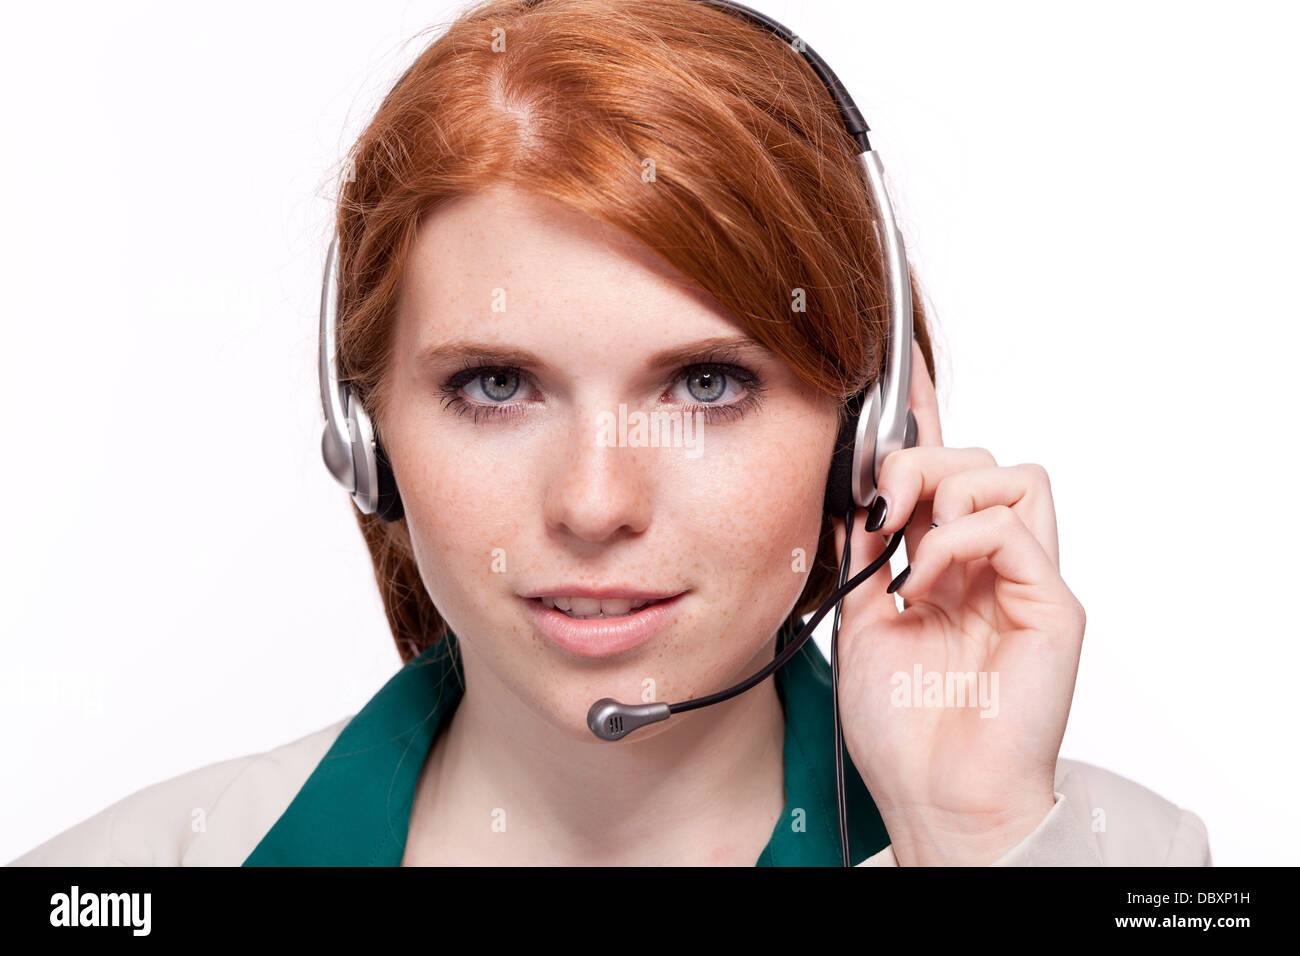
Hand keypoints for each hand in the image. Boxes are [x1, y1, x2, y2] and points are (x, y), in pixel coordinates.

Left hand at [830, 340, 1086, 865]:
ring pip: (1013, 473)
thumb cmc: (902, 724)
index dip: (924, 415)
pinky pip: (1012, 525)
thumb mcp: (856, 618)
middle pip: (979, 455)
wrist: (931, 793)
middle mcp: (990, 563)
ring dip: (946, 492)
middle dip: (919, 459)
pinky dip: (959, 539)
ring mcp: (1026, 580)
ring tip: (910, 551)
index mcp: (947, 562)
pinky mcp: (1052, 604)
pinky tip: (925, 580)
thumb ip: (860, 553)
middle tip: (882, 510)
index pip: (946, 470)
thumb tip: (845, 491)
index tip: (896, 366)